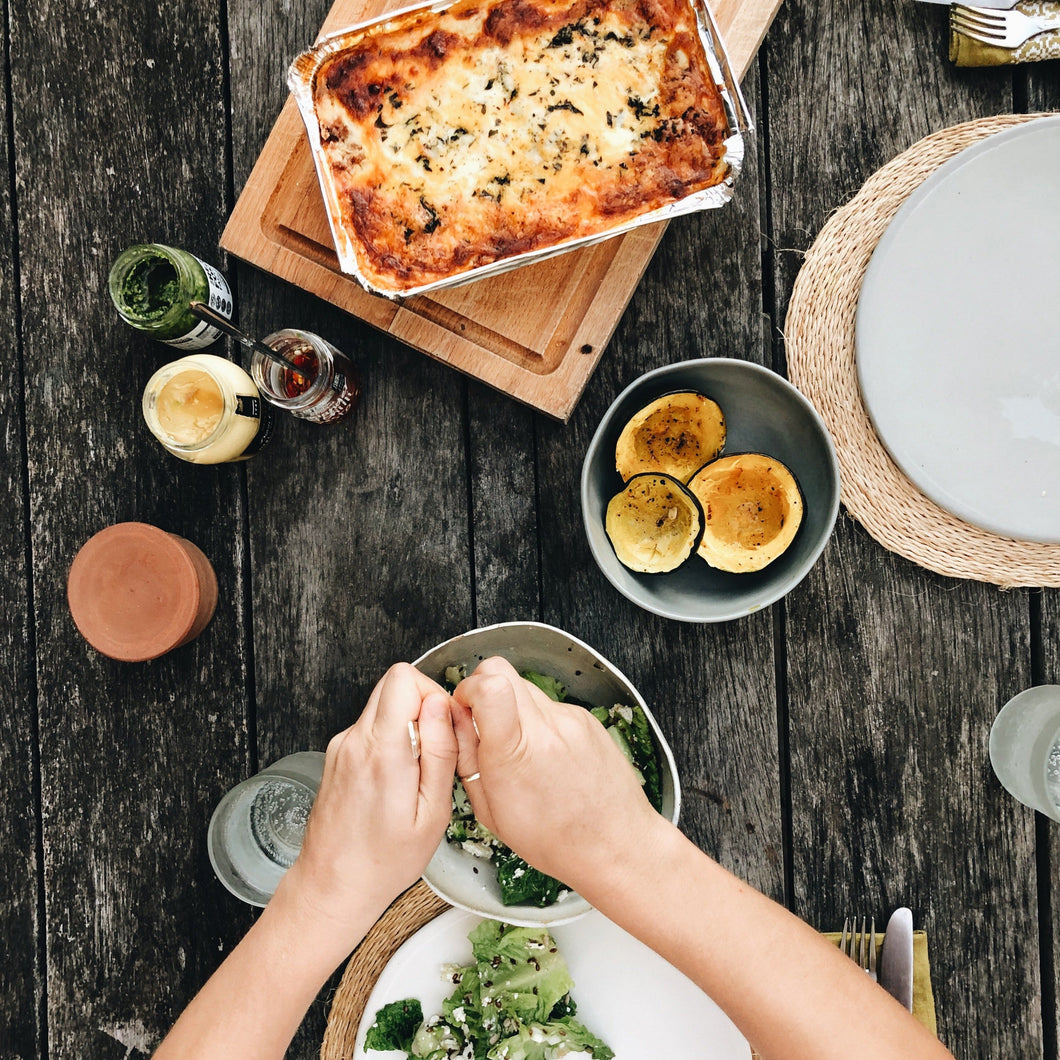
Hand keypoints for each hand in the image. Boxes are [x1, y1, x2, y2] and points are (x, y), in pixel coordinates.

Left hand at [279, 663, 456, 949]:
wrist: (332, 887)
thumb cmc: (383, 861)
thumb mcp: (432, 812)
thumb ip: (440, 752)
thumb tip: (441, 705)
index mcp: (382, 751)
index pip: (402, 678)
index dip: (432, 692)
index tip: (444, 727)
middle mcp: (355, 741)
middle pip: (393, 685)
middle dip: (422, 707)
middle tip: (435, 751)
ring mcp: (341, 747)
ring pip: (383, 708)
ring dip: (407, 727)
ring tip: (416, 775)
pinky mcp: (337, 756)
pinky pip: (371, 730)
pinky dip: (391, 743)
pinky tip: (397, 784)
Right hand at [450, 657, 659, 889]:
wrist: (616, 844)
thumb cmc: (554, 840)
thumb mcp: (490, 812)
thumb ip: (466, 759)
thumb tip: (455, 721)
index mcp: (515, 753)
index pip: (489, 684)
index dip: (468, 688)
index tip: (465, 707)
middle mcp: (546, 727)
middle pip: (501, 670)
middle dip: (483, 688)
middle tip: (484, 722)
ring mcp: (570, 719)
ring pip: (525, 686)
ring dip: (512, 706)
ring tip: (519, 748)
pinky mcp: (587, 719)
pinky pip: (550, 705)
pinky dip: (539, 721)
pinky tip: (546, 756)